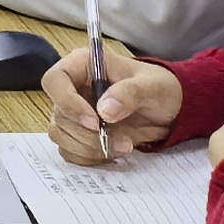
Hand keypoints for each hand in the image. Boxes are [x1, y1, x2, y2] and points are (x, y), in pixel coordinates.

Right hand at [46, 40, 181, 163]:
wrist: (168, 111)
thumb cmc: (158, 88)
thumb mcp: (152, 86)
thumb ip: (129, 93)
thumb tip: (105, 110)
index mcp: (83, 66)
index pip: (55, 80)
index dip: (67, 102)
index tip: (95, 121)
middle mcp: (73, 89)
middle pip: (59, 116)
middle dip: (89, 135)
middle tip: (122, 140)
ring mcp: (74, 114)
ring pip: (62, 136)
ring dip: (91, 148)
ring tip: (124, 146)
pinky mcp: (79, 135)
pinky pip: (71, 151)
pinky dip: (91, 157)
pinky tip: (114, 151)